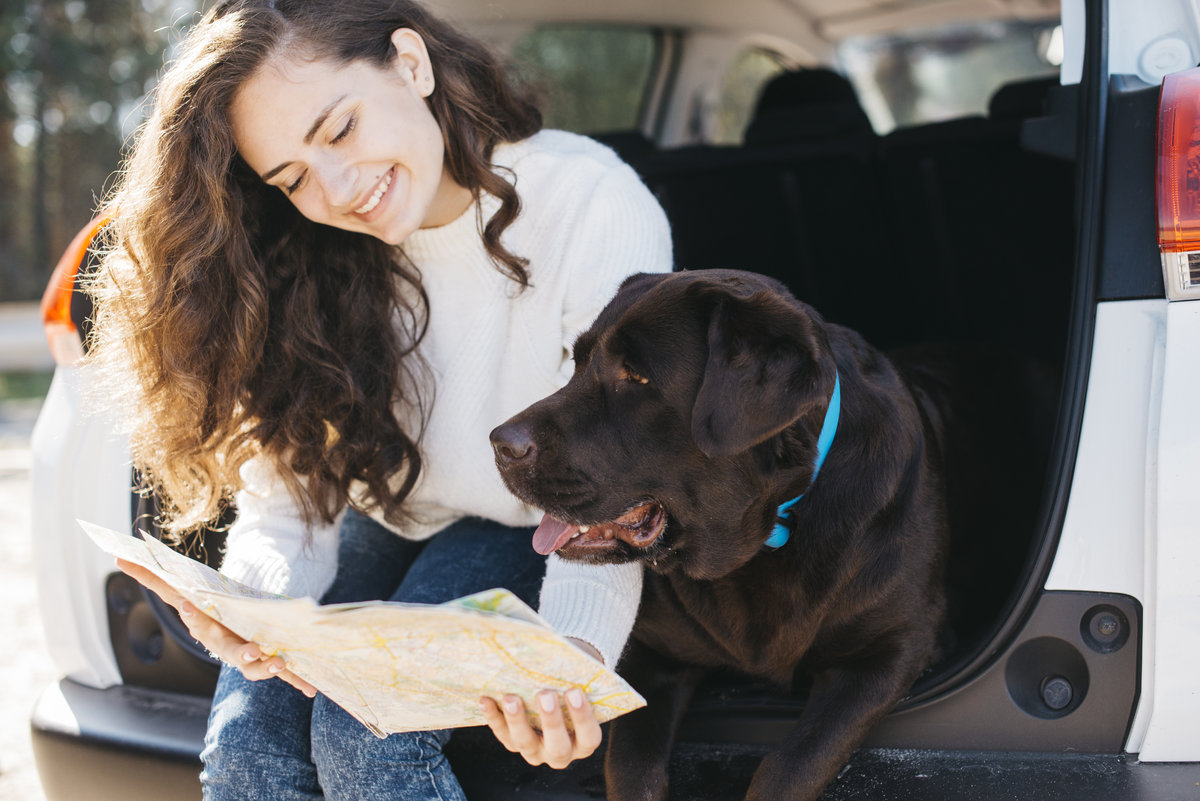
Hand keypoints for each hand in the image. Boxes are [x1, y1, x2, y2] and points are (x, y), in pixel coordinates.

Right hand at [115, 558, 316, 696]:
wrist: (233, 626)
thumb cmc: (208, 608)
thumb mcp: (186, 590)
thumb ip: (155, 578)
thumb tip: (119, 558)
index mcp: (207, 628)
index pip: (197, 622)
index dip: (193, 616)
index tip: (189, 605)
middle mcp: (227, 645)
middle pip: (230, 653)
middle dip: (241, 653)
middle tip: (252, 651)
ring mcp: (249, 655)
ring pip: (257, 667)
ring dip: (268, 668)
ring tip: (280, 662)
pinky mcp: (271, 659)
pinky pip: (285, 673)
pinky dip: (298, 681)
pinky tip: (312, 691)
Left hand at [480, 686, 601, 768]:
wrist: (553, 701)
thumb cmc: (570, 691)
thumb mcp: (576, 688)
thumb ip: (573, 679)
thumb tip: (558, 652)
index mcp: (584, 742)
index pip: (589, 735)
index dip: (583, 716)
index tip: (575, 691)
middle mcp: (561, 753)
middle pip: (558, 746)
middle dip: (551, 721)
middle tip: (545, 695)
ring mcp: (536, 751)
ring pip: (525, 743)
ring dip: (517, 720)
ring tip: (511, 698)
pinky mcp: (514, 744)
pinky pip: (502, 734)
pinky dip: (493, 717)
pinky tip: (486, 700)